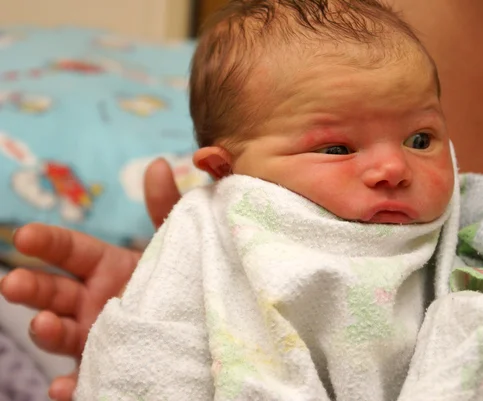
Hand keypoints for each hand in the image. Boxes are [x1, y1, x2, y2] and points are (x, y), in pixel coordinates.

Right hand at [0, 158, 180, 400]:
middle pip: (54, 292)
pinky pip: (87, 379)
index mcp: (108, 268)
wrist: (204, 328)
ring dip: (46, 330)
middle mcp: (96, 301)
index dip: (47, 242)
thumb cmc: (183, 279)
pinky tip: (65, 387)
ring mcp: (98, 336)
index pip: (70, 251)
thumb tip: (157, 164)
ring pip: (62, 334)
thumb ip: (166, 207)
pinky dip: (72, 385)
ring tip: (46, 324)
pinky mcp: (111, 367)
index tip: (26, 235)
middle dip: (31, 288)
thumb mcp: (177, 242)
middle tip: (15, 284)